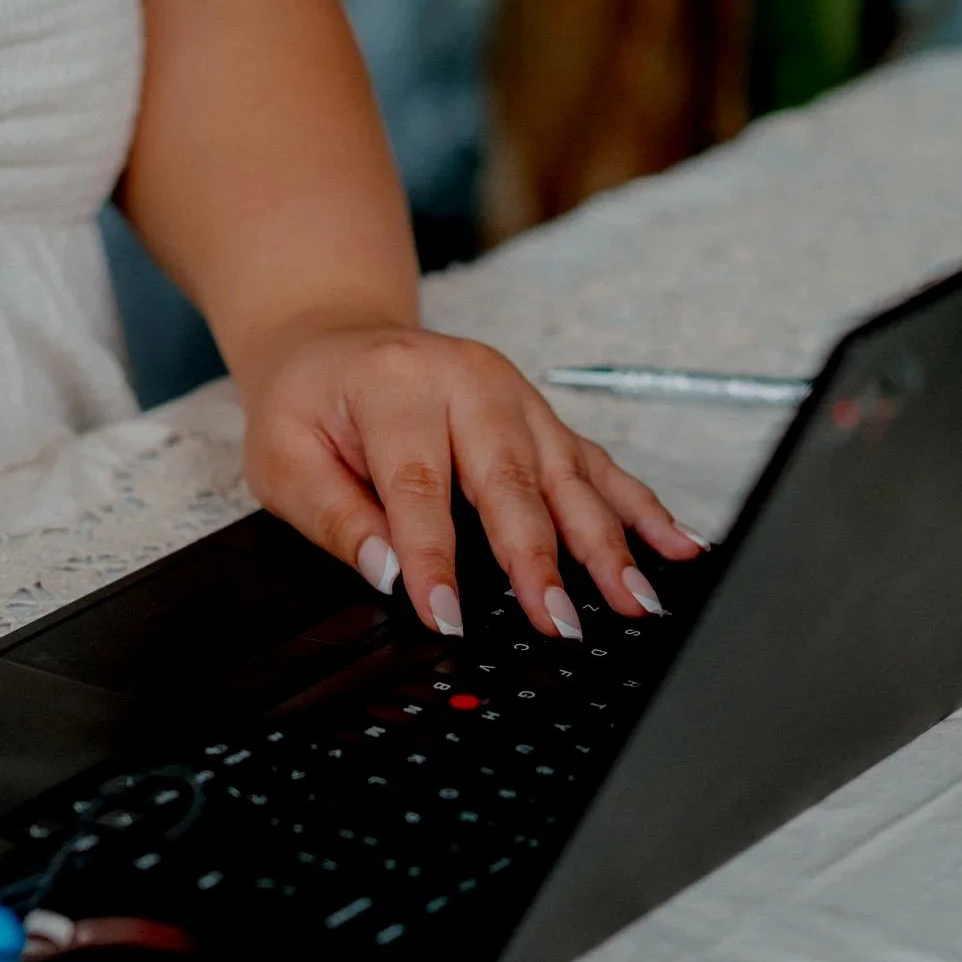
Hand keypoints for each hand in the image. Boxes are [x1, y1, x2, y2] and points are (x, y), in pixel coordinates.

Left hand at [239, 321, 705, 640]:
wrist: (335, 339)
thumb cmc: (310, 402)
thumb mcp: (284, 458)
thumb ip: (334, 516)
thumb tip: (389, 573)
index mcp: (395, 387)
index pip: (418, 485)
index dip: (434, 557)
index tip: (448, 617)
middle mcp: (468, 383)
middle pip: (511, 480)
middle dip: (540, 558)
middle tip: (562, 622)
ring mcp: (515, 396)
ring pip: (568, 476)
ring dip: (607, 542)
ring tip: (636, 599)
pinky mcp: (541, 416)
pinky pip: (597, 464)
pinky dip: (639, 508)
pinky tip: (677, 545)